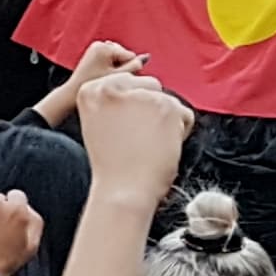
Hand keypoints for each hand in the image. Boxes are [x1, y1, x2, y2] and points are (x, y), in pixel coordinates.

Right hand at [76, 70, 192, 199]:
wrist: (122, 192)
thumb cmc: (112, 166)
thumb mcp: (100, 123)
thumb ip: (115, 102)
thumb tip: (140, 88)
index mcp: (91, 89)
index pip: (126, 84)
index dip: (131, 110)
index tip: (123, 130)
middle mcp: (113, 85)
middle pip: (149, 86)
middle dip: (150, 111)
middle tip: (137, 139)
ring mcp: (141, 94)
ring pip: (168, 101)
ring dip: (166, 122)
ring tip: (148, 145)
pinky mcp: (166, 106)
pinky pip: (184, 115)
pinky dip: (180, 133)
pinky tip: (161, 147)